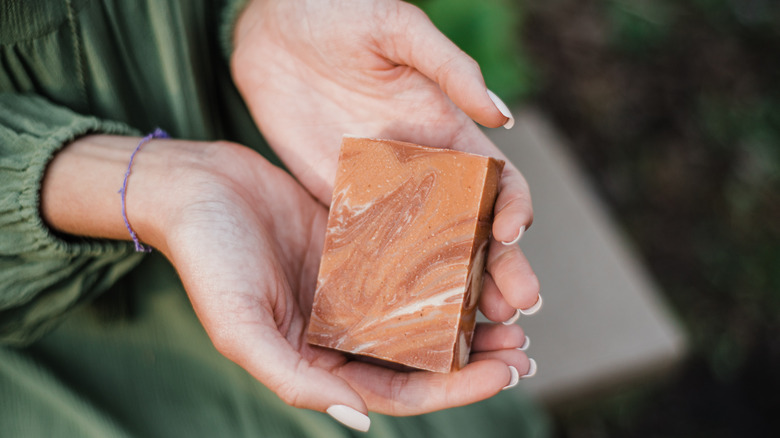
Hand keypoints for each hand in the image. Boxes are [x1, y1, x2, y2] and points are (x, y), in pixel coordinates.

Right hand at [42, 135, 532, 430]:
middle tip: (523, 347)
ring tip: (513, 309)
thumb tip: (361, 421)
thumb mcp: (241, 328)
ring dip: (469, 313)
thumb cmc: (208, 260)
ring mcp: (353, 285)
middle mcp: (341, 328)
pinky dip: (445, 266)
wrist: (196, 187)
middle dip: (475, 358)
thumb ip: (296, 380)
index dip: (455, 390)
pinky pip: (411, 259)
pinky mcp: (358, 242)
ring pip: (424, 309)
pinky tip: (479, 258)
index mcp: (318, 359)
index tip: (505, 373)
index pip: (398, 390)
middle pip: (421, 355)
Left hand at [231, 0, 540, 355]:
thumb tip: (502, 116)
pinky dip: (389, 281)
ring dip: (453, 288)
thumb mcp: (398, 30)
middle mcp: (423, 168)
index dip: (512, 208)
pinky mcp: (340, 200)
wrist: (273, 24)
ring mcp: (382, 189)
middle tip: (518, 309)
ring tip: (472, 327)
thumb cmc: (340, 13)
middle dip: (499, 266)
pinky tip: (400, 314)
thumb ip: (450, 70)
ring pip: (428, 250)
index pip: (497, 179)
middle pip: (471, 227)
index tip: (510, 234)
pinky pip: (369, 246)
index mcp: (448, 129)